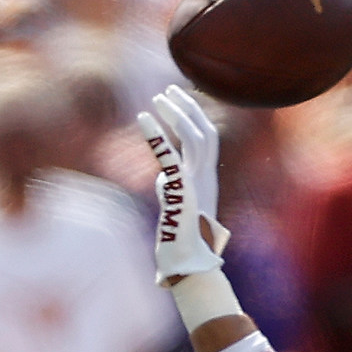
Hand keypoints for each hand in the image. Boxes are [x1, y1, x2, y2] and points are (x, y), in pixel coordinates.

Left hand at [137, 85, 229, 284]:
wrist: (187, 261)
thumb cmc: (180, 238)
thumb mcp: (178, 204)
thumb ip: (173, 185)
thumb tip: (162, 176)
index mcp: (206, 179)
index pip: (207, 138)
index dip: (195, 116)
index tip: (178, 100)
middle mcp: (206, 177)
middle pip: (206, 131)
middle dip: (189, 107)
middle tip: (168, 90)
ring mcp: (197, 182)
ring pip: (195, 137)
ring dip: (176, 113)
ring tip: (158, 97)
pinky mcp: (182, 189)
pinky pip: (170, 154)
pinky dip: (157, 134)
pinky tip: (143, 117)